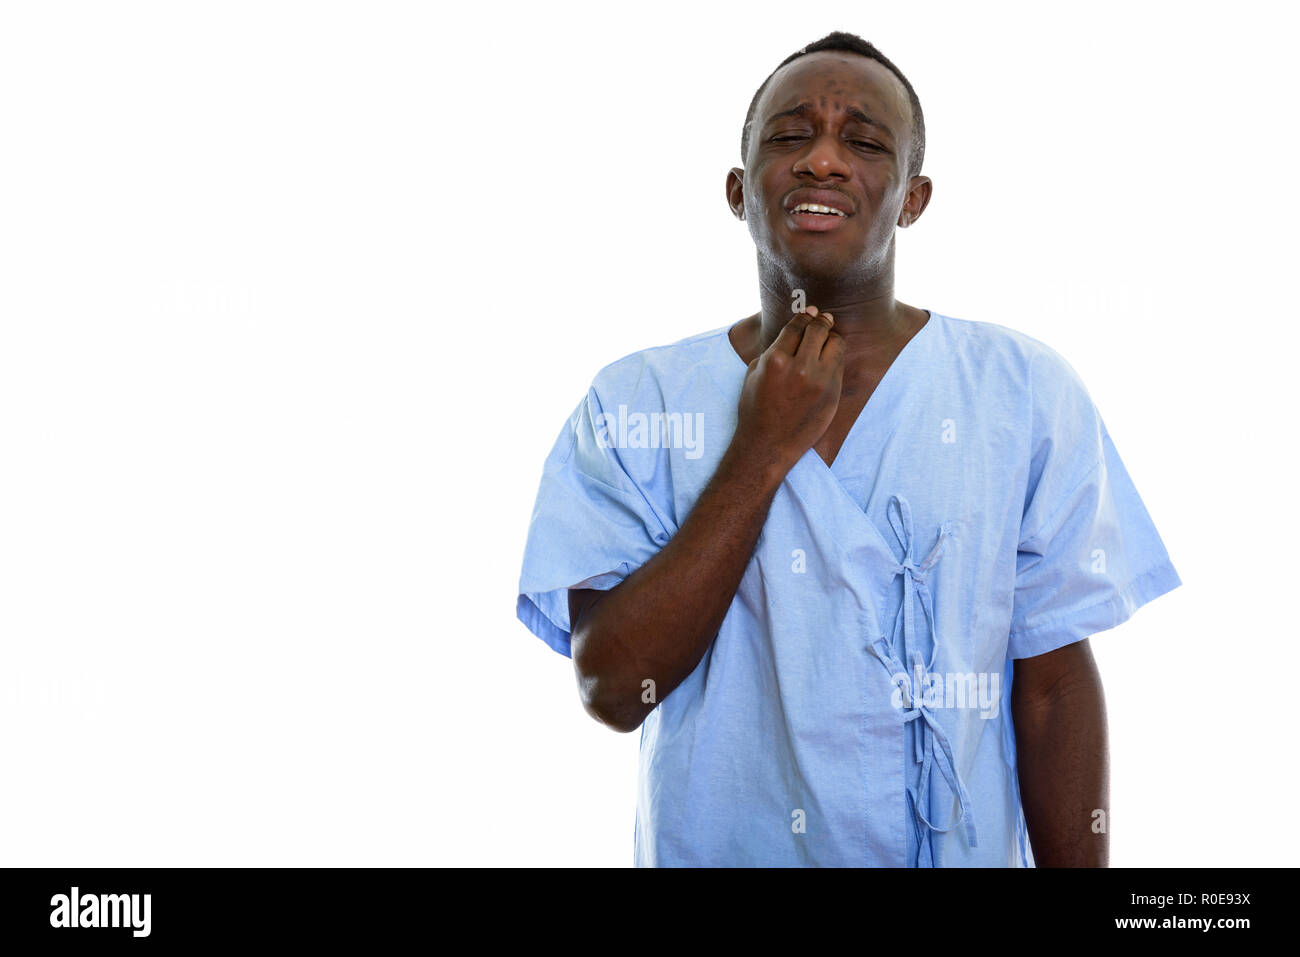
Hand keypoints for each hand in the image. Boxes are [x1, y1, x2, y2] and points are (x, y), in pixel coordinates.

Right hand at [733, 306, 844, 474]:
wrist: (768, 445)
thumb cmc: (755, 409)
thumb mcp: (754, 374)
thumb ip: (773, 349)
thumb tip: (793, 329)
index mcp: (775, 360)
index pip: (796, 326)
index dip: (804, 316)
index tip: (809, 312)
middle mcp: (799, 368)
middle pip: (818, 329)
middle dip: (820, 320)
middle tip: (822, 318)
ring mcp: (819, 381)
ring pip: (835, 343)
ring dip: (831, 337)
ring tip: (827, 337)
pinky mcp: (833, 393)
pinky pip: (839, 363)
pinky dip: (835, 356)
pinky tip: (828, 356)